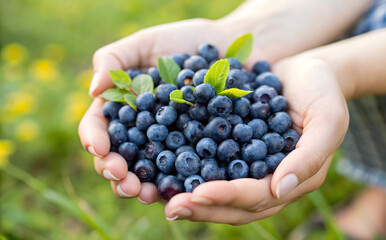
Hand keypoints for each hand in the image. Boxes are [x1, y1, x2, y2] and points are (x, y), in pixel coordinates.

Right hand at [78, 18, 274, 202]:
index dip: (94, 139)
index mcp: (122, 108)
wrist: (231, 49)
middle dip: (116, 173)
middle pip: (119, 157)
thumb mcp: (146, 42)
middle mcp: (141, 131)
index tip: (99, 148)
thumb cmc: (185, 40)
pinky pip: (183, 173)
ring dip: (141, 188)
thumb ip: (113, 59)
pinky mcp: (194, 153)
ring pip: (147, 173)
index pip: (98, 128)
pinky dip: (178, 185)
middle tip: (124, 181)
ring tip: (144, 194)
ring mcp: (168, 145)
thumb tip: (93, 89)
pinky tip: (179, 193)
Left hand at [165, 58, 348, 223]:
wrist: (306, 70)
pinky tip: (163, 168)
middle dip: (203, 206)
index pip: (258, 197)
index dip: (230, 197)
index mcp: (293, 180)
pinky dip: (187, 170)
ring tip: (159, 196)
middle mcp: (269, 180)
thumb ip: (310, 156)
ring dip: (191, 195)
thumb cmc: (323, 91)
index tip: (200, 193)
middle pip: (235, 204)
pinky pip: (209, 164)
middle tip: (172, 206)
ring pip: (219, 190)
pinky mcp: (233, 149)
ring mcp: (250, 167)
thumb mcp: (328, 119)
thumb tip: (281, 190)